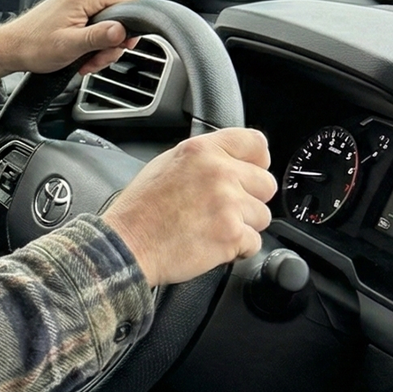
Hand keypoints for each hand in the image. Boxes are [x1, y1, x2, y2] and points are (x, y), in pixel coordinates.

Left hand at [0, 0, 138, 81]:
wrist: (9, 49)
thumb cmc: (32, 46)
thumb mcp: (70, 45)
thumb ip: (99, 37)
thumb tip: (123, 31)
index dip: (131, 24)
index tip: (123, 44)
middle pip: (119, 14)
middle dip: (112, 41)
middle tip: (98, 59)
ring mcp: (77, 2)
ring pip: (107, 23)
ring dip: (101, 46)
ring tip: (85, 60)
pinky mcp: (72, 12)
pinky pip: (94, 25)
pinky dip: (92, 43)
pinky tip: (81, 56)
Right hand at [103, 128, 277, 286]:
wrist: (126, 246)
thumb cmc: (139, 211)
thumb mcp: (165, 165)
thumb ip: (203, 159)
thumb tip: (230, 162)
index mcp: (202, 151)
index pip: (255, 143)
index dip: (256, 161)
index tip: (252, 172)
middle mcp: (219, 173)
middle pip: (266, 184)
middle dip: (249, 199)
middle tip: (222, 210)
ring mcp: (228, 204)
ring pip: (262, 216)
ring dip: (243, 226)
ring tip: (212, 229)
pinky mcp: (232, 234)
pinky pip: (254, 243)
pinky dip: (237, 249)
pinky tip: (212, 245)